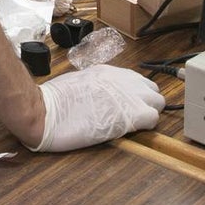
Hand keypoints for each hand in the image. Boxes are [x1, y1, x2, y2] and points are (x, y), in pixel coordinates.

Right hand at [30, 65, 164, 151]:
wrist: (47, 113)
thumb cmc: (53, 102)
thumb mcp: (78, 83)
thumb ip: (96, 87)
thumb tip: (101, 95)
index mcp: (108, 72)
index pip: (136, 80)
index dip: (134, 96)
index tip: (128, 106)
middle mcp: (121, 79)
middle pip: (151, 89)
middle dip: (146, 103)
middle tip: (133, 117)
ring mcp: (128, 95)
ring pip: (157, 102)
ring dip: (149, 113)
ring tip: (134, 125)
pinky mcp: (131, 114)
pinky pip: (153, 118)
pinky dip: (147, 126)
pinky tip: (133, 132)